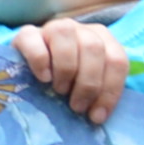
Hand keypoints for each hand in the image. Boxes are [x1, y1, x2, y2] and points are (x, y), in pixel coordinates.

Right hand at [11, 18, 129, 124]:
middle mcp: (81, 30)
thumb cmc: (65, 83)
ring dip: (65, 68)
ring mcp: (54, 27)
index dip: (110, 91)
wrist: (29, 70)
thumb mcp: (86, 88)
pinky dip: (40, 61)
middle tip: (77, 106)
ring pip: (65, 34)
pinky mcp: (26, 33)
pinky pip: (34, 39)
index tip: (97, 116)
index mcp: (103, 41)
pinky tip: (43, 78)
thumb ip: (98, 93)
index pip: (117, 61)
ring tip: (60, 90)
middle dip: (88, 83)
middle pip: (93, 47)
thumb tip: (97, 117)